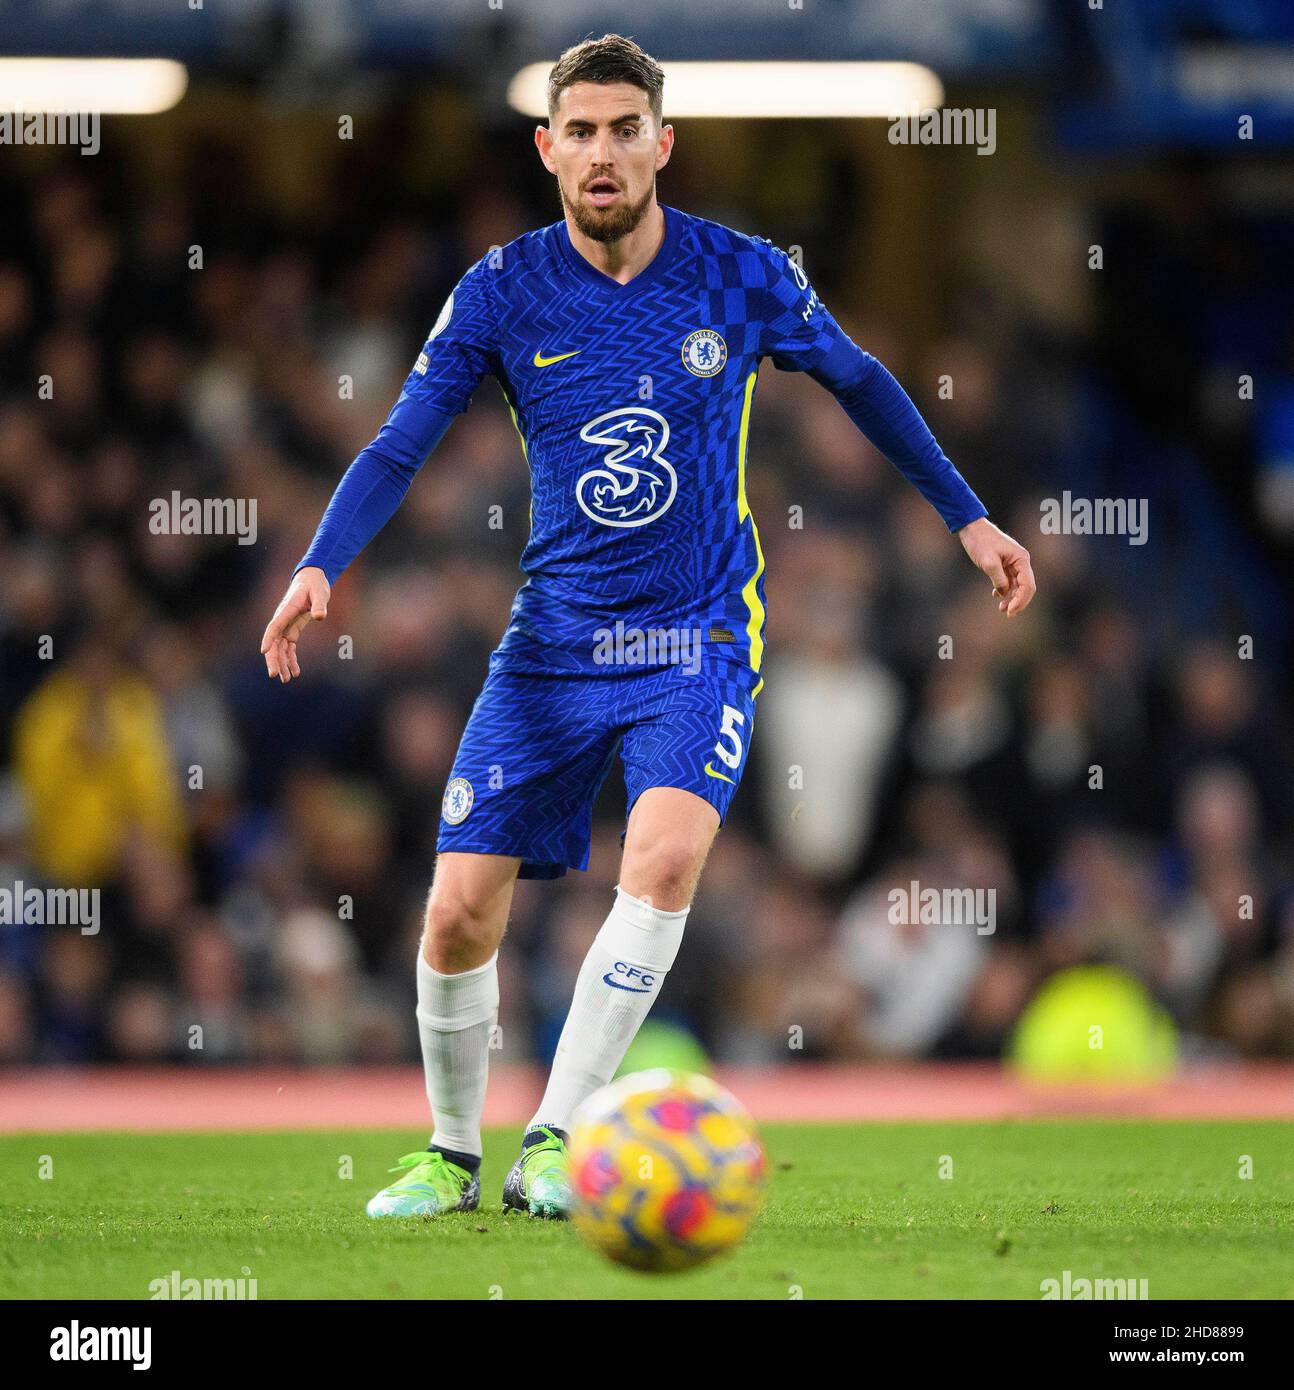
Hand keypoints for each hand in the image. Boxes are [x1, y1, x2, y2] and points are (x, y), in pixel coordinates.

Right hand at [260, 566, 330, 682]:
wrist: (312, 579)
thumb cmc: (315, 584)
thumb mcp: (320, 592)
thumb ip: (319, 604)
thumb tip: (320, 616)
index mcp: (286, 610)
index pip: (274, 626)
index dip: (269, 638)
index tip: (264, 651)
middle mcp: (282, 619)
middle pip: (274, 642)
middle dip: (273, 659)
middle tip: (274, 675)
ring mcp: (286, 625)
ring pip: (279, 648)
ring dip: (282, 663)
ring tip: (286, 679)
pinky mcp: (292, 630)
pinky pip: (289, 647)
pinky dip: (291, 659)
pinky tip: (295, 672)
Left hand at [957, 517, 1034, 616]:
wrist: (971, 528)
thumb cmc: (980, 541)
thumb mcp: (988, 561)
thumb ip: (998, 578)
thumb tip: (1005, 593)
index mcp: (1021, 559)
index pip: (1028, 584)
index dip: (1021, 600)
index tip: (1010, 611)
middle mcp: (1021, 562)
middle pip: (1026, 587)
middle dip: (1019, 602)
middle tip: (1008, 614)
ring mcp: (1014, 563)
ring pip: (1018, 586)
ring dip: (1011, 598)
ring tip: (1001, 609)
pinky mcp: (1005, 565)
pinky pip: (1010, 581)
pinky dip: (1005, 591)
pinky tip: (996, 596)